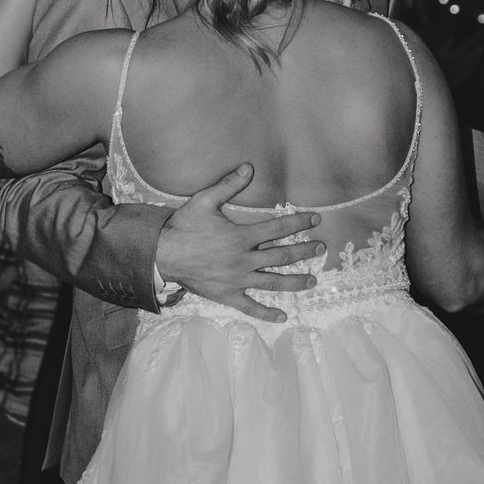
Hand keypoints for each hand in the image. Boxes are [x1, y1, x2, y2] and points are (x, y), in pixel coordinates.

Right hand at [154, 162, 325, 325]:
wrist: (162, 255)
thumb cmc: (183, 226)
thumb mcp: (204, 201)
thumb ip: (228, 185)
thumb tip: (249, 167)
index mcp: (242, 236)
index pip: (278, 227)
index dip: (299, 221)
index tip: (315, 219)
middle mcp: (244, 260)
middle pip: (282, 255)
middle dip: (304, 250)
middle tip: (321, 248)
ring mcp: (238, 280)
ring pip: (273, 281)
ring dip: (295, 280)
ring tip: (313, 280)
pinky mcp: (228, 295)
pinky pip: (250, 306)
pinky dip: (266, 313)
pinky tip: (283, 316)